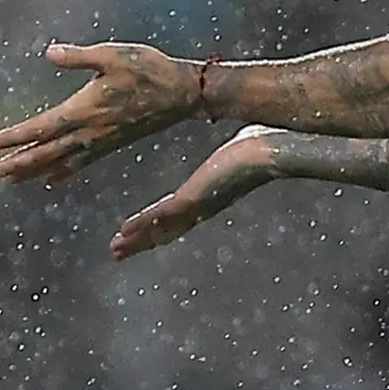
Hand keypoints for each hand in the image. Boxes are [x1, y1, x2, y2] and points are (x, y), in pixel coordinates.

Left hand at [0, 40, 202, 184]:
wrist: (181, 93)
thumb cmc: (148, 70)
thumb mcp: (111, 55)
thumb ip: (78, 57)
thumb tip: (49, 53)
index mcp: (84, 110)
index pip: (42, 128)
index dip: (15, 137)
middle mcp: (89, 132)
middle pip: (46, 153)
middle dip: (18, 163)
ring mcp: (100, 142)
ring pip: (60, 162)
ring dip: (34, 172)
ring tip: (11, 180)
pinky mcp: (111, 144)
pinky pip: (80, 164)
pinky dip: (62, 172)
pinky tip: (51, 180)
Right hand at [110, 127, 278, 257]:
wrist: (274, 150)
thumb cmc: (264, 144)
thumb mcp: (239, 148)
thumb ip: (230, 151)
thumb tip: (240, 136)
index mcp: (210, 196)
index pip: (176, 215)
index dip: (154, 226)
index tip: (133, 232)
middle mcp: (203, 206)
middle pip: (166, 230)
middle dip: (141, 241)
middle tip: (116, 253)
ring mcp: (200, 204)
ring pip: (162, 227)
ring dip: (138, 239)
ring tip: (115, 250)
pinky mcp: (197, 198)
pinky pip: (165, 214)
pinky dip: (145, 224)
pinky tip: (126, 230)